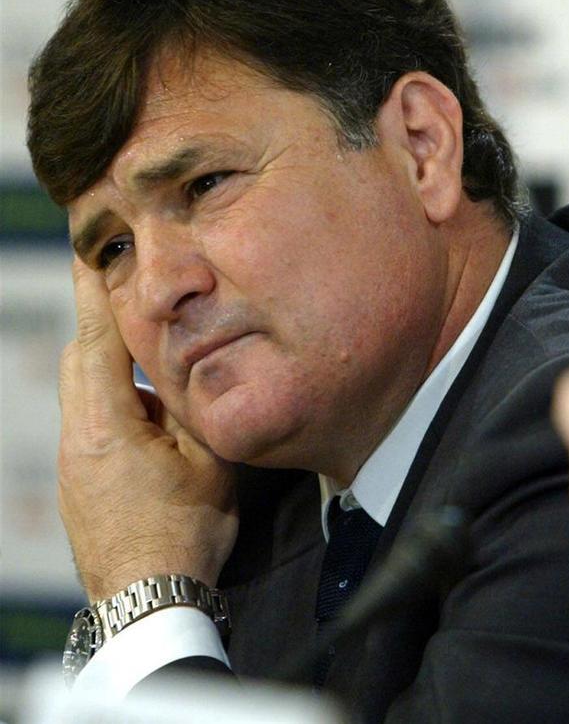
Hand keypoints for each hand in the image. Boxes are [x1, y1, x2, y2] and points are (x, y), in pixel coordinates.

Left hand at [58, 259, 237, 601]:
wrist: (146, 601)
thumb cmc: (182, 532)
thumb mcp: (208, 460)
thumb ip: (194, 406)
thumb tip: (191, 366)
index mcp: (106, 427)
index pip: (96, 342)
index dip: (96, 294)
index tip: (90, 253)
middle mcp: (78, 441)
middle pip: (81, 363)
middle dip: (102, 323)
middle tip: (124, 290)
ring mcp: (74, 466)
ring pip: (88, 395)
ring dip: (115, 368)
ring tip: (154, 359)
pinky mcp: (82, 485)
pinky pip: (96, 425)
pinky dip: (118, 403)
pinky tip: (156, 420)